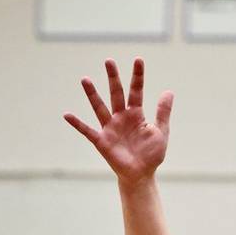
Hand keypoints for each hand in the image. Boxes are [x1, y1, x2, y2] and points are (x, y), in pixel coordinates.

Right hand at [64, 58, 172, 186]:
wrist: (141, 175)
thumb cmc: (151, 154)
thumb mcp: (161, 132)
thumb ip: (163, 112)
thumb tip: (169, 91)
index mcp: (136, 114)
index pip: (136, 91)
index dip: (137, 76)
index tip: (138, 60)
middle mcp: (121, 117)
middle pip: (116, 93)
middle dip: (113, 78)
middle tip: (109, 61)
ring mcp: (110, 128)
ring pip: (99, 107)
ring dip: (92, 95)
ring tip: (85, 79)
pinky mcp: (102, 141)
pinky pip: (87, 131)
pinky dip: (77, 124)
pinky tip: (67, 115)